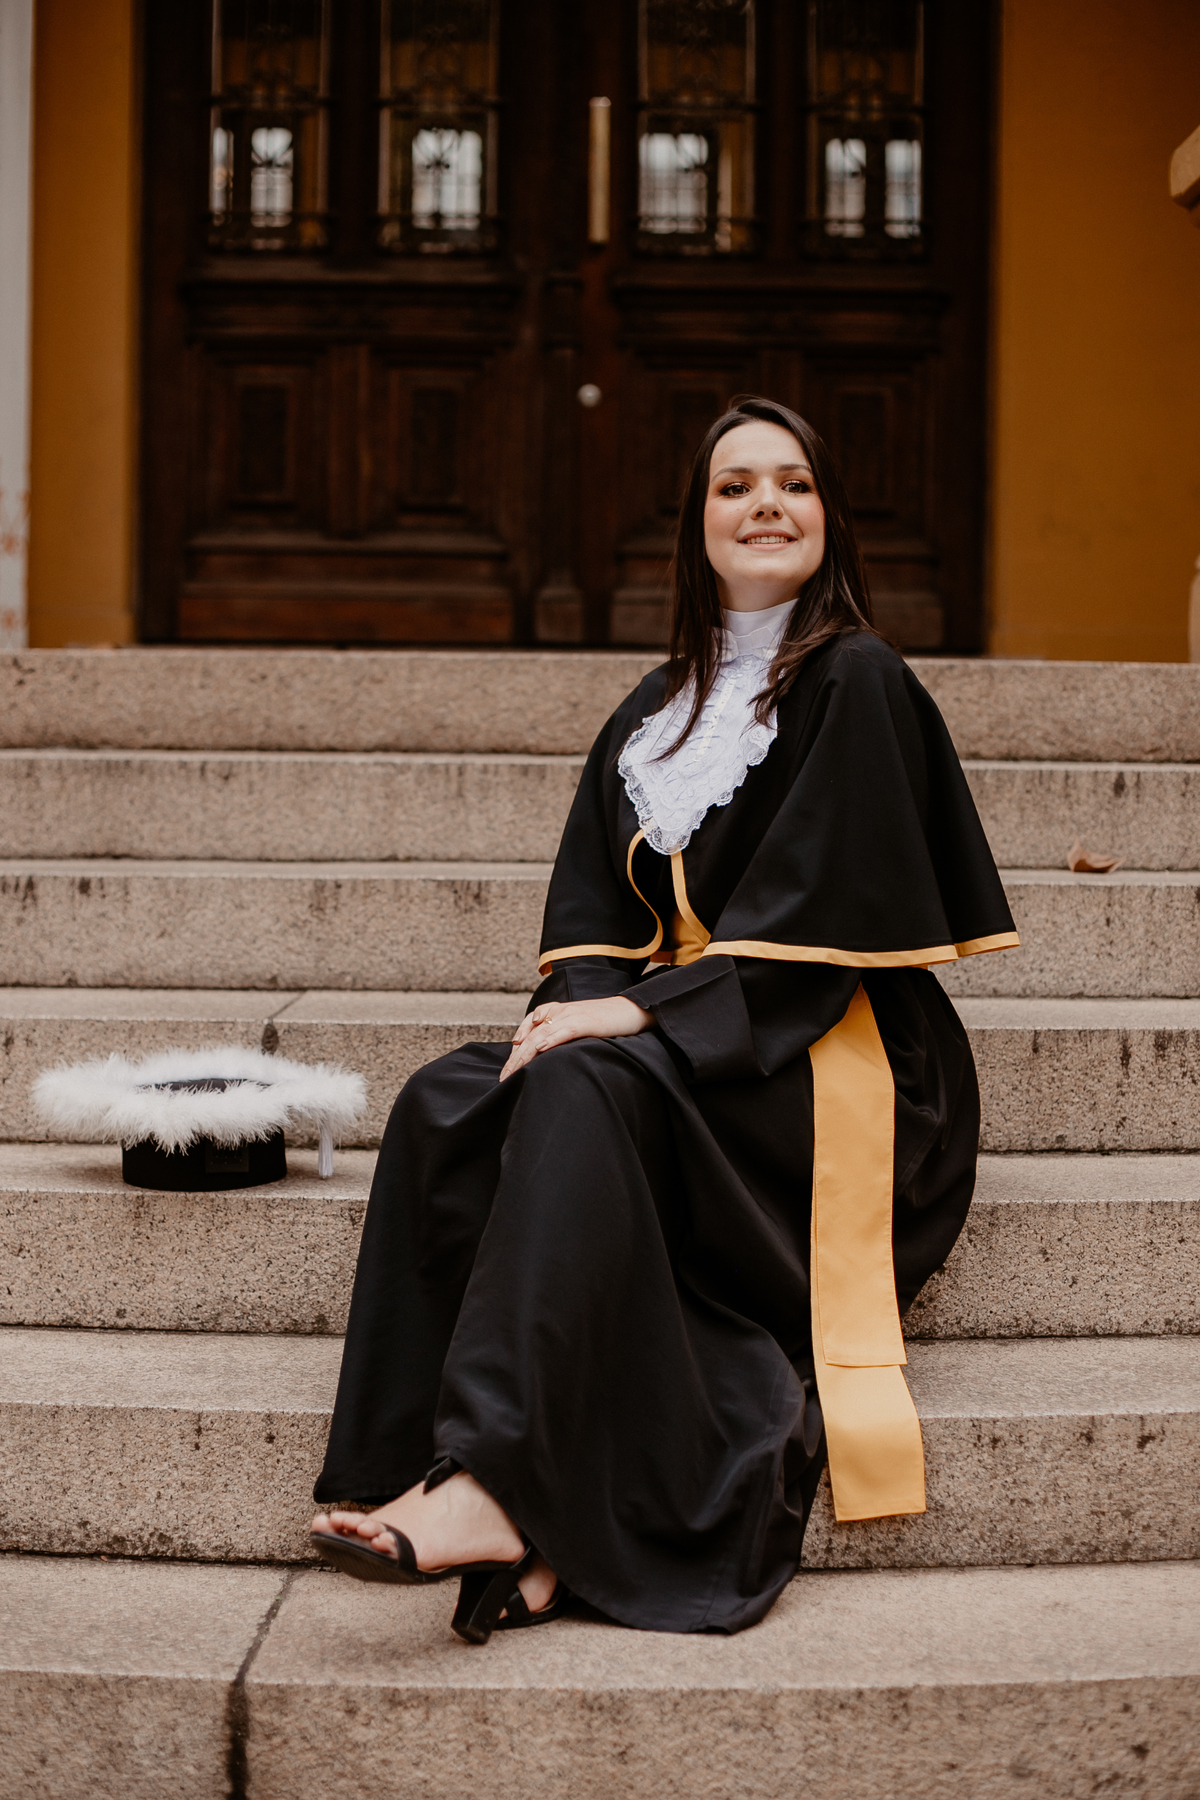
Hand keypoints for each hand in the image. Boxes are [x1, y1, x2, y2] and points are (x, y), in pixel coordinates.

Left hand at [499, 996, 653, 1080]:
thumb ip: (560, 1033)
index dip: (515, 1049)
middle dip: (515, 1058)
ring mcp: (570, 1016)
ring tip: (513, 1072)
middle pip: (529, 1035)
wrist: (631, 1010)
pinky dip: (547, 1043)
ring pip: (540, 1036)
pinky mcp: (583, 1023)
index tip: (507, 1068)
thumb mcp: (579, 1025)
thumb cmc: (607, 1021)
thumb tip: (542, 1050)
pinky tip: (538, 1052)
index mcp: (557, 1011)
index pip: (528, 1028)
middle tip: (504, 1076)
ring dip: (524, 1056)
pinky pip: (561, 1033)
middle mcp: (559, 1012)